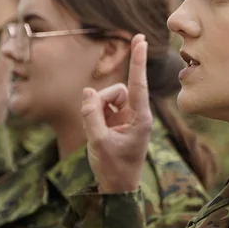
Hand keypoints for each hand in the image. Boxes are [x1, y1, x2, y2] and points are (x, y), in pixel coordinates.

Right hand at [80, 35, 153, 193]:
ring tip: (96, 133)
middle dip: (99, 103)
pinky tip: (94, 133)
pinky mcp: (116, 121)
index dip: (138, 60)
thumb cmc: (113, 168)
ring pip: (105, 99)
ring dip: (94, 112)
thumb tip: (88, 92)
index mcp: (140, 119)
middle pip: (115, 91)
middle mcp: (135, 114)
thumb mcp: (99, 142)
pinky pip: (99, 108)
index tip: (141, 39)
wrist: (116, 189)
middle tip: (93, 124)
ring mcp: (125, 117)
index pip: (138, 84)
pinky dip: (92, 117)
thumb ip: (91, 114)